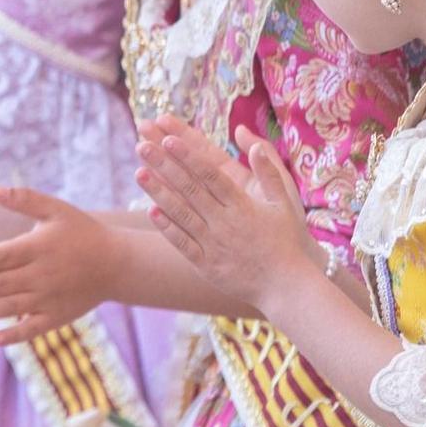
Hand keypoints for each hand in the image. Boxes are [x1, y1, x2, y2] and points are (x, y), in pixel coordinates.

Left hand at [0, 187, 114, 345]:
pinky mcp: (58, 316)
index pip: (0, 257)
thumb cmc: (81, 231)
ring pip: (10, 307)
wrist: (117, 263)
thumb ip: (24, 199)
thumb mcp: (56, 208)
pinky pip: (33, 329)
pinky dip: (14, 336)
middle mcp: (41, 275)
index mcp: (37, 247)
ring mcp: (49, 298)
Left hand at [135, 117, 319, 313]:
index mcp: (242, 206)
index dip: (188, 156)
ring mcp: (214, 244)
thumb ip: (269, 172)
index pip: (210, 175)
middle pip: (190, 189)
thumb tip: (256, 144)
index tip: (169, 139)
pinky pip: (183, 244)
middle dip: (165, 165)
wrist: (287, 287)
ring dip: (158, 193)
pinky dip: (167, 228)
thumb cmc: (286, 242)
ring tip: (138, 172)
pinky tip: (150, 211)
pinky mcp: (207, 265)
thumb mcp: (284, 204)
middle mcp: (225, 223)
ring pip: (181, 214)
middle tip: (143, 145)